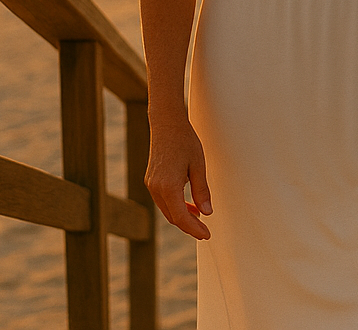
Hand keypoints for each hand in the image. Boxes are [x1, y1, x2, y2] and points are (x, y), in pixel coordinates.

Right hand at [144, 116, 212, 239]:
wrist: (166, 123)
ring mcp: (151, 184)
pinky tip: (188, 203)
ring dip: (182, 215)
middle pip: (172, 217)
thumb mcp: (198, 165)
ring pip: (167, 209)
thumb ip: (201, 191)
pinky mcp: (151, 180)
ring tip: (199, 216)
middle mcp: (155, 189)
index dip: (194, 229)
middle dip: (189, 226)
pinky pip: (163, 200)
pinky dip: (175, 205)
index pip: (181, 217)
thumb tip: (207, 212)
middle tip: (204, 231)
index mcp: (168, 186)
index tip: (206, 235)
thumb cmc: (185, 141)